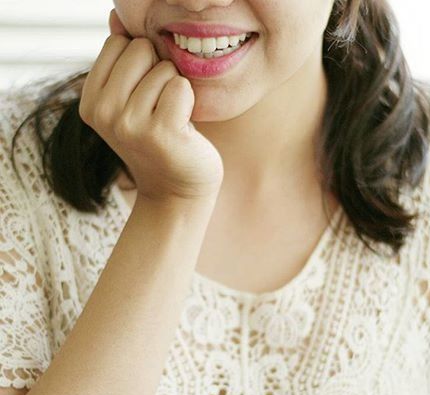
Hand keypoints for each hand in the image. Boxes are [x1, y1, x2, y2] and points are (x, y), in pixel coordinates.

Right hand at [78, 9, 223, 203]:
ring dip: (176, 92)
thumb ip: (122, 59)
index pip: (118, 43)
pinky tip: (184, 129)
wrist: (179, 192)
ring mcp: (129, 124)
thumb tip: (116, 16)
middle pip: (140, 49)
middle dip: (159, 73)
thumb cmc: (161, 141)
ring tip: (172, 122)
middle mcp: (104, 113)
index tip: (145, 98)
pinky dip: (189, 103)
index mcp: (91, 102)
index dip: (142, 63)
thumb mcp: (133, 99)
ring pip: (164, 68)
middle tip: (161, 111)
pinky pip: (181, 86)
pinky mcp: (160, 132)